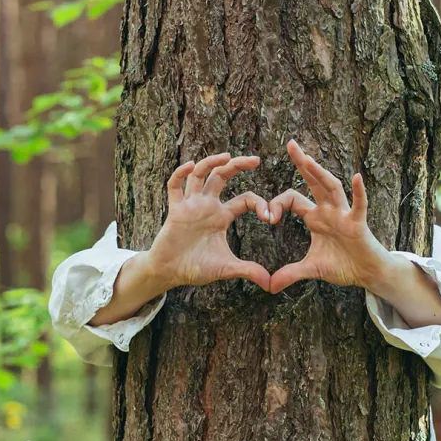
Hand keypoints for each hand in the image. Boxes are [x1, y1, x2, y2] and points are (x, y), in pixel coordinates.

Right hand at [146, 153, 271, 291]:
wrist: (170, 273)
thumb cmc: (196, 268)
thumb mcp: (226, 268)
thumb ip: (248, 271)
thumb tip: (270, 284)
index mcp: (222, 216)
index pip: (244, 199)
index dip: (259, 203)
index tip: (270, 217)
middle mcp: (207, 205)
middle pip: (222, 176)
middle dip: (238, 165)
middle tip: (256, 159)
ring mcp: (190, 206)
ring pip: (200, 175)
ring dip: (211, 163)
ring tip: (226, 156)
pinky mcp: (175, 210)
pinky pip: (175, 187)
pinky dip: (180, 174)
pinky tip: (190, 166)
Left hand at [267, 140, 392, 293]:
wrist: (368, 274)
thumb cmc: (343, 266)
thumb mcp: (311, 269)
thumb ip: (290, 274)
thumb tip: (269, 287)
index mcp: (315, 217)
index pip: (292, 199)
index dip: (277, 204)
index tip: (267, 217)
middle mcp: (329, 210)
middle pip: (313, 181)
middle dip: (302, 163)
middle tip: (290, 143)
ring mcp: (344, 214)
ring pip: (332, 188)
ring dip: (320, 174)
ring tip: (308, 159)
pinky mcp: (358, 223)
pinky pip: (359, 205)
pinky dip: (359, 192)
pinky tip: (357, 177)